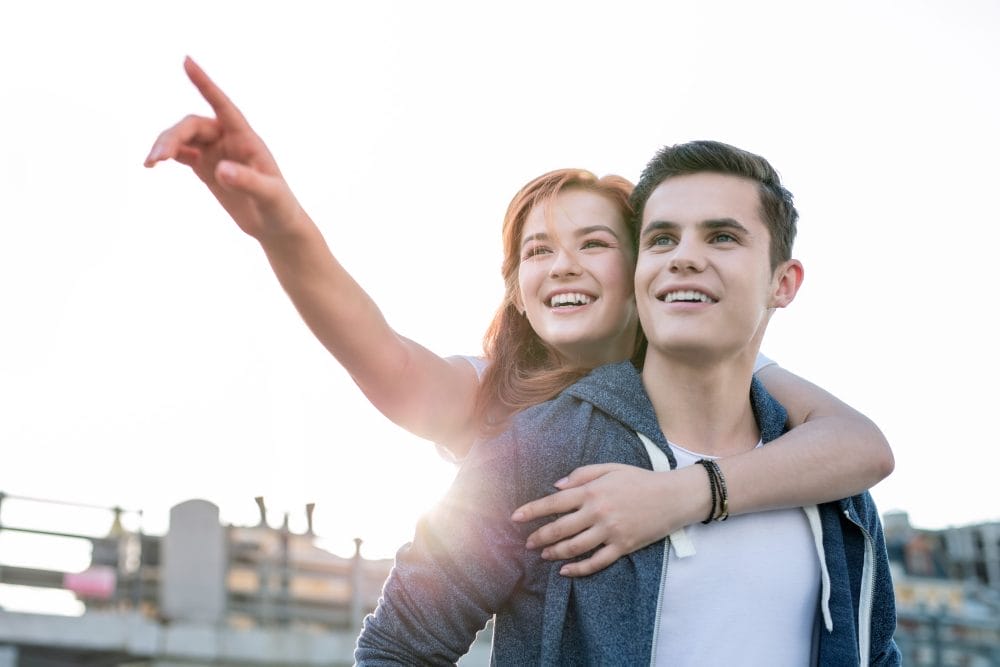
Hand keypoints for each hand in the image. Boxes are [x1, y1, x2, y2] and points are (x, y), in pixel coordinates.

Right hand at [144, 57, 301, 240]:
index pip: (223, 105)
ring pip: (183, 138)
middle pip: (193, 126)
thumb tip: (220, 169)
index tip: (187, 61)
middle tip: (158, 158)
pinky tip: (155, 163)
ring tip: (151, 163)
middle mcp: (229, 140)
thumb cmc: (279, 208)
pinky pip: (182, 153)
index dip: (205, 83)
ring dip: (165, 146)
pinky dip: (168, 154)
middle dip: (172, 137)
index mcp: (246, 138)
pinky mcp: (207, 168)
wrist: (276, 226)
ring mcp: (216, 153)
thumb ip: (248, 182)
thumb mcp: (269, 195)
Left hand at [511, 463, 701, 576]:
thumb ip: (581, 475)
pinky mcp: (623, 547)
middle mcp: (598, 512)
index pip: (554, 502)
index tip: (515, 517)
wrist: (673, 497)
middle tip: (527, 542)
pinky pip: (596, 562)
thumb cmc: (640, 479)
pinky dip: (578, 569)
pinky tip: (566, 571)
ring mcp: (610, 532)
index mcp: (592, 491)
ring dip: (555, 553)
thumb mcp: (610, 468)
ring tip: (544, 555)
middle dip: (539, 536)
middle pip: (560, 528)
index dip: (532, 511)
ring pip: (574, 548)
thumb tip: (556, 486)